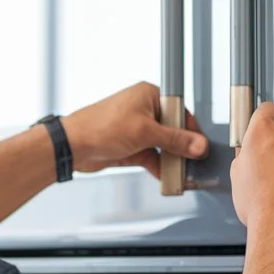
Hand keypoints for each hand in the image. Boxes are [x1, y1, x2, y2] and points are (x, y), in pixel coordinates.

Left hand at [62, 82, 208, 178]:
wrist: (73, 146)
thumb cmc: (100, 127)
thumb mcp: (145, 132)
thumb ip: (175, 140)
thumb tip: (197, 144)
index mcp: (149, 95)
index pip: (180, 112)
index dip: (191, 131)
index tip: (200, 147)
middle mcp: (144, 110)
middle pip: (173, 131)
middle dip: (181, 149)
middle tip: (192, 163)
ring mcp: (137, 130)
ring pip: (163, 146)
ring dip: (171, 161)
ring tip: (180, 174)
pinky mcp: (130, 146)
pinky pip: (152, 157)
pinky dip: (159, 167)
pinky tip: (166, 177)